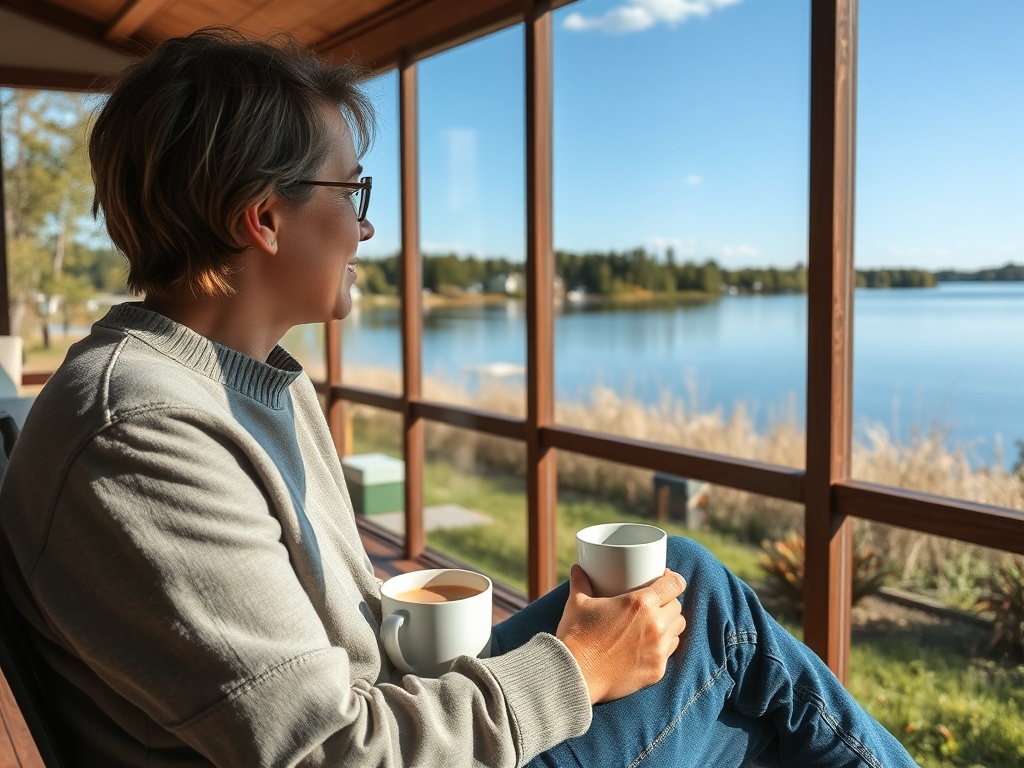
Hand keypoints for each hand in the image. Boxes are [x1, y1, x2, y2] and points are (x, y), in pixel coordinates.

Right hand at [555, 566, 685, 704]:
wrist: (575, 674)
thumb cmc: (576, 635)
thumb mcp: (577, 602)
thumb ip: (581, 582)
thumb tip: (577, 568)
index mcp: (640, 603)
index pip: (674, 585)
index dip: (674, 580)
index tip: (667, 579)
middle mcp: (655, 625)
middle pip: (677, 607)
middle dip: (669, 602)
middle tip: (655, 603)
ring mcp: (658, 650)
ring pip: (677, 630)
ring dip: (669, 624)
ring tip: (654, 623)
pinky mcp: (657, 671)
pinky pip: (669, 652)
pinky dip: (662, 646)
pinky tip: (648, 645)